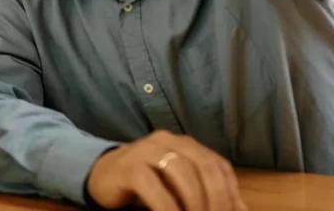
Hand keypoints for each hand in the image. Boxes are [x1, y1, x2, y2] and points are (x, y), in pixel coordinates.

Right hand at [86, 130, 245, 210]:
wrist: (102, 175)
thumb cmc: (147, 183)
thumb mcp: (180, 186)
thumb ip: (207, 193)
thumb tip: (241, 210)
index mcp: (184, 144)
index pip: (218, 165)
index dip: (231, 193)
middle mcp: (166, 141)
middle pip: (203, 166)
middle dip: (217, 200)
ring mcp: (145, 150)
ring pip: (181, 172)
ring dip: (194, 204)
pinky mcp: (127, 167)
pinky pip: (153, 186)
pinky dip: (168, 208)